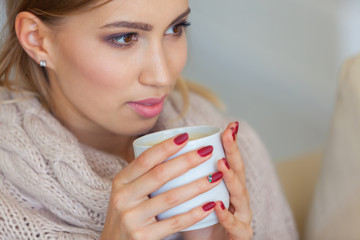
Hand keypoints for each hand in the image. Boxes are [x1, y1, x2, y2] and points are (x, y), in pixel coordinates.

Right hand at [100, 133, 222, 239]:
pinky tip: (210, 205)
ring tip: (216, 176)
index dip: (166, 147)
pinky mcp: (143, 237)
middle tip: (208, 151)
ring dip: (197, 186)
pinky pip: (174, 222)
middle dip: (187, 161)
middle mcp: (123, 198)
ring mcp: (132, 218)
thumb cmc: (128, 213)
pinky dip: (194, 213)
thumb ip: (144, 175)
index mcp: (120, 181)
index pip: (145, 159)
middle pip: (160, 174)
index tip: (186, 137)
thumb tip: (175, 149)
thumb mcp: (127, 192)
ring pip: (171, 198)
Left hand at [182, 122, 252, 239]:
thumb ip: (186, 180)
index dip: (230, 144)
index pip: (230, 162)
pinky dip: (226, 215)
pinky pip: (235, 226)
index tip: (228, 125)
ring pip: (240, 196)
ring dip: (231, 179)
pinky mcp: (240, 235)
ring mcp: (242, 217)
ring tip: (220, 165)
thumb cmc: (198, 222)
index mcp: (228, 188)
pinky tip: (218, 205)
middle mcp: (238, 199)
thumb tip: (165, 156)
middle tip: (228, 134)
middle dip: (233, 152)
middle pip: (239, 173)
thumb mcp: (192, 198)